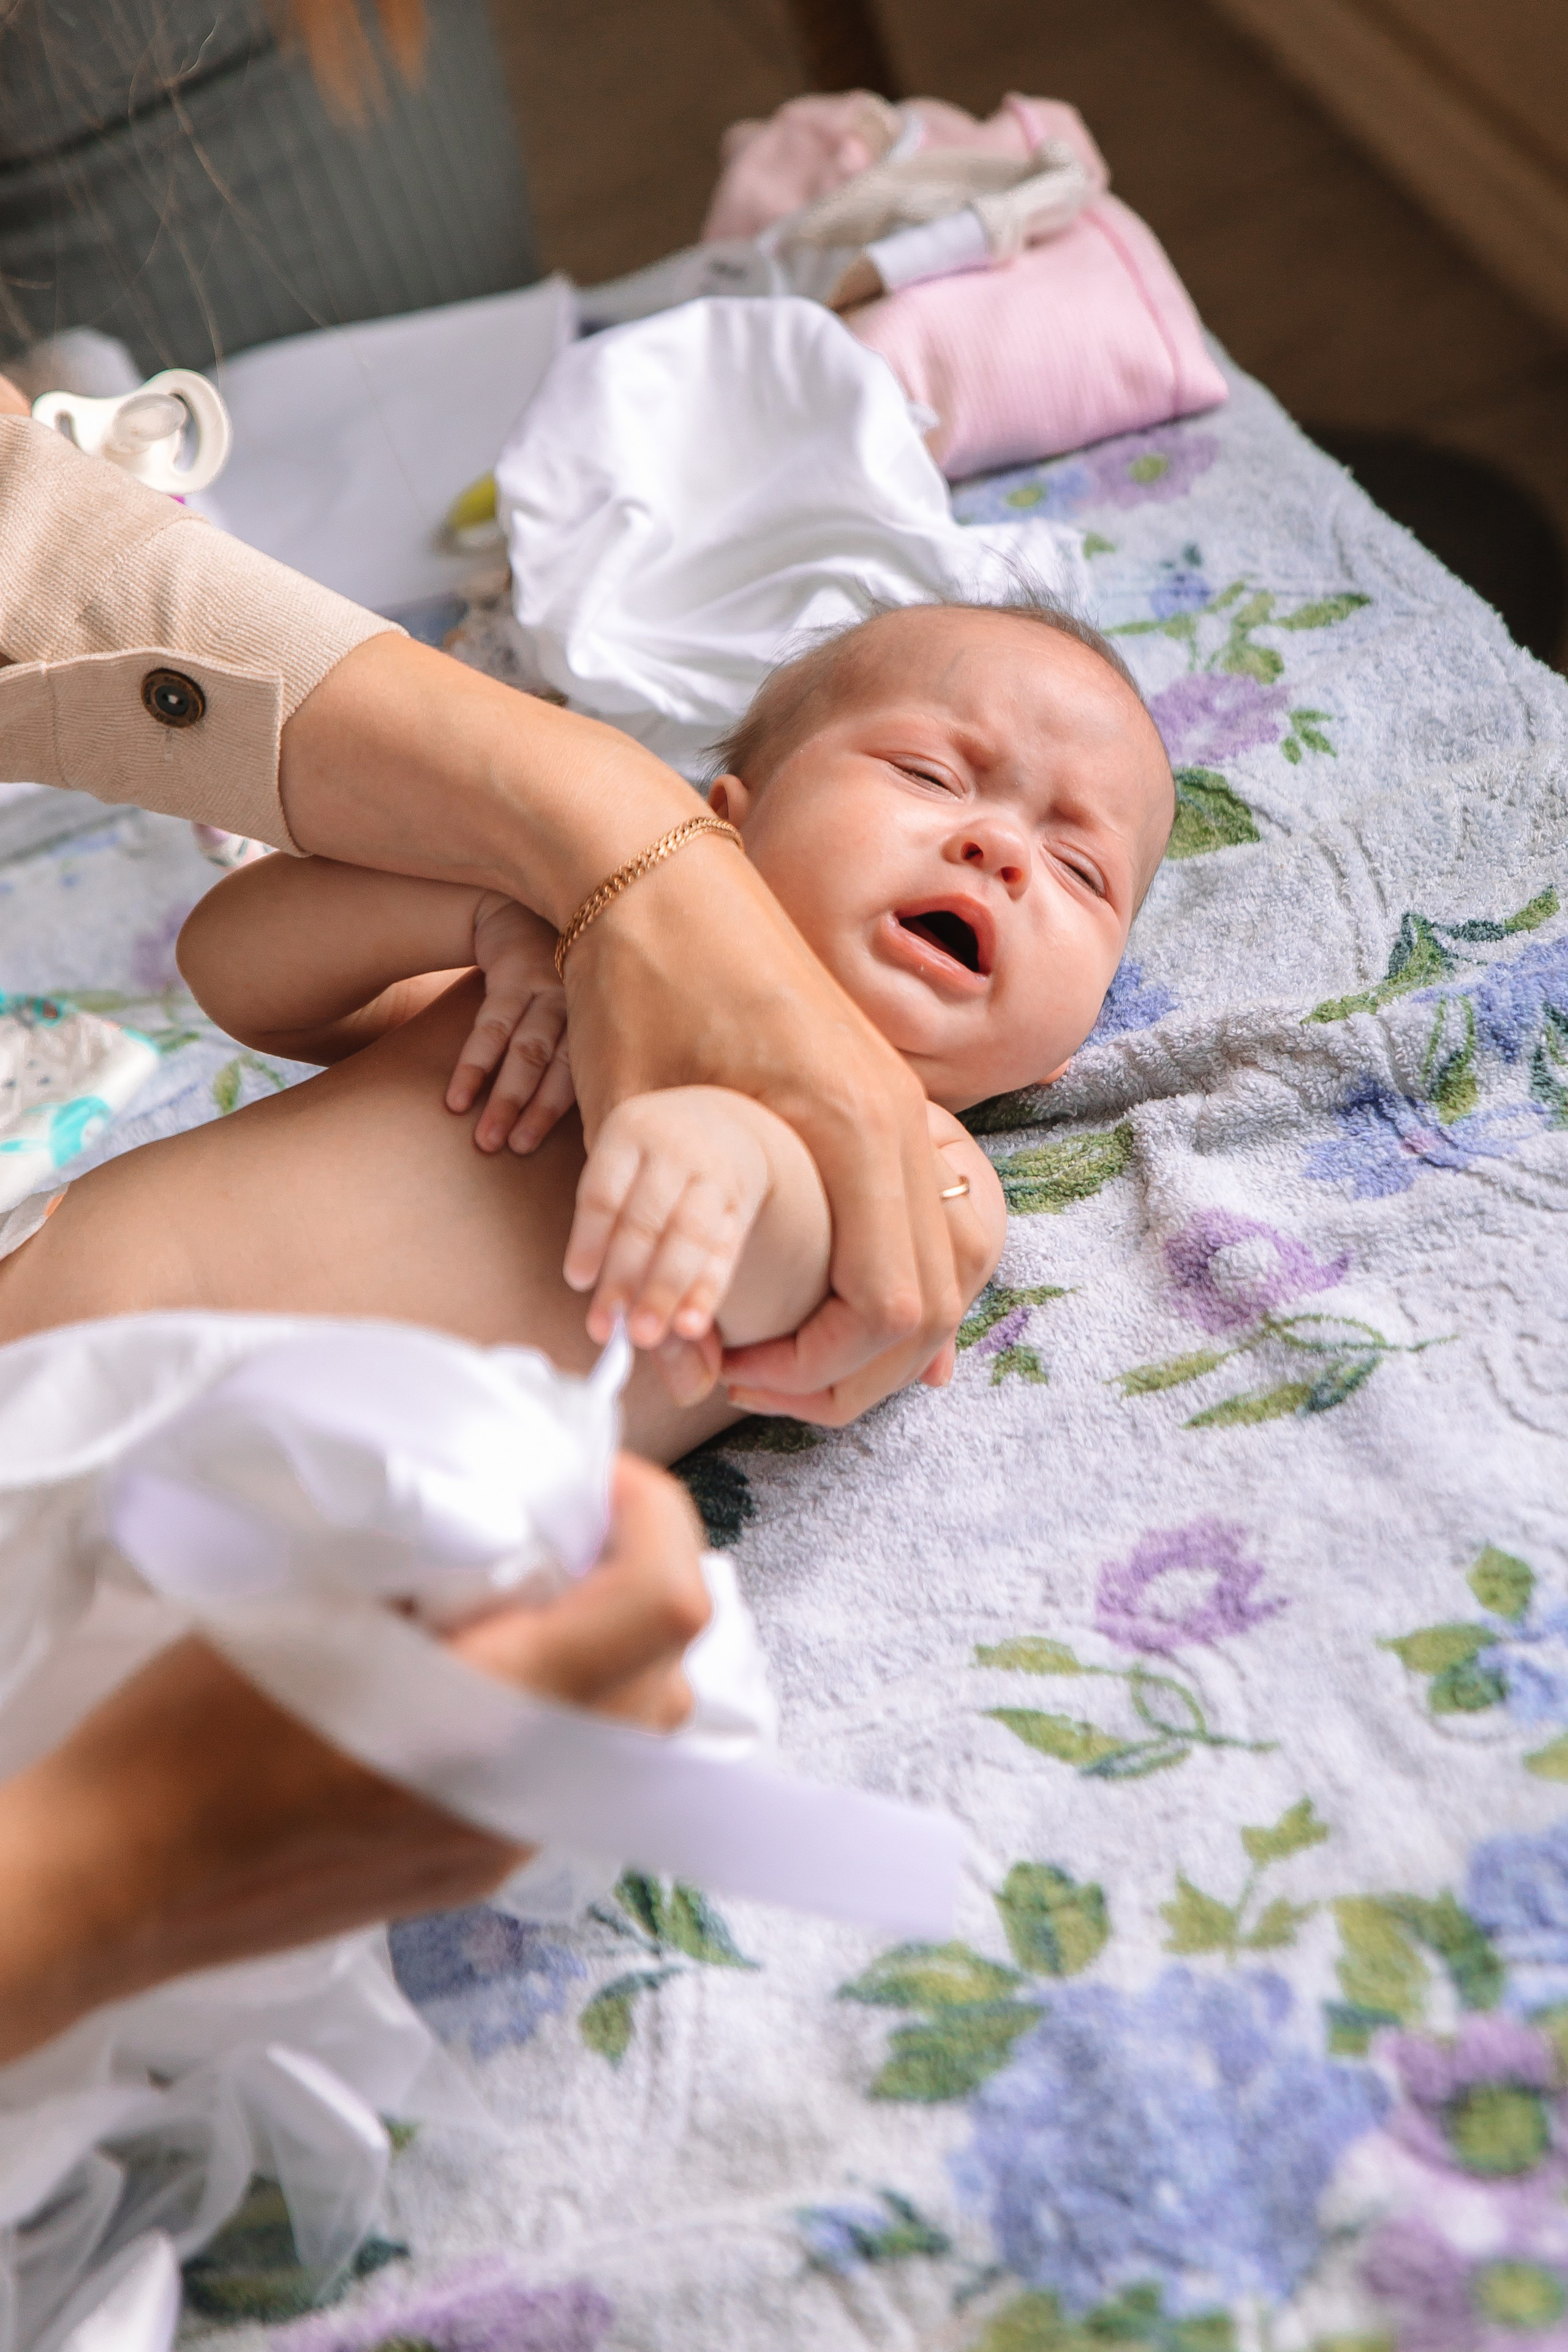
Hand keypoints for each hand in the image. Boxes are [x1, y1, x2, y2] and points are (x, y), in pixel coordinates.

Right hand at [0, 1455, 708, 2064]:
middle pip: (671, 1674)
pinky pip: (574, 1772)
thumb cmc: (184, 1735)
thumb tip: (521, 1500)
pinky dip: (568, 1701)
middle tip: (565, 1519)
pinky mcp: (475, 1867)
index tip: (595, 1472)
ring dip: (610, 1644)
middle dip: (640, 1576)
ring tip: (528, 1584)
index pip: (664, 1606)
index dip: (654, 1513)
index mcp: (493, 1719)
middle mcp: (526, 1798)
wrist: (113, 1879)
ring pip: (632, 1732)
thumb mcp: (311, 1597)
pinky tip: (482, 1660)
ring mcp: (507, 1846)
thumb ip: (436, 1549)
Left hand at [279, 644, 962, 1417]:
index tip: (728, 1371)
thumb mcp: (633, 1131)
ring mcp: (902, 1103)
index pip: (887, 1306)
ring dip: (874, 1330)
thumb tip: (668, 1364)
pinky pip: (920, 1215)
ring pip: (938, 1262)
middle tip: (756, 1384)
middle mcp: (901, 1117)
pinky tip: (838, 1312)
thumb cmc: (631, 985)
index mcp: (853, 1126)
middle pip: (932, 1302)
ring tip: (785, 1354)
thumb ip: (658, 1252)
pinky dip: (889, 1276)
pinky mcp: (881, 1093)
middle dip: (852, 1370)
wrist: (649, 866)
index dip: (815, 1370)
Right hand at [445, 894, 573, 1153]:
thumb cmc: (561, 978)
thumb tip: (597, 1127)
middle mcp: (581, 1003)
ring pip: (524, 1049)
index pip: (586, 1074)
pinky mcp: (513, 972)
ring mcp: (548, 986)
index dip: (566, 1115)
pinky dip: (473, 1064)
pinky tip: (457, 1098)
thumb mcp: (584, 1004)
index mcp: (603, 1019)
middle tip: (511, 1152)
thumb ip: (586, 1052)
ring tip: (483, 1139)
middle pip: (556, 1065)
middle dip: (532, 1112)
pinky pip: (490, 1024)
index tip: (549, 1152)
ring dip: (502, 1097)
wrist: (523, 910)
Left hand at [564, 1087, 771, 1352]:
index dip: (591, 1237)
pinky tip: (689, 1326)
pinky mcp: (740, 1202)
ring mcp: (714, 1174)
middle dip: (627, 1275)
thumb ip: (606, 1229)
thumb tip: (589, 1301)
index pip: (605, 1190)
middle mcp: (674, 1147)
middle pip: (647, 1218)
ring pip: (689, 1236)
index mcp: (629, 1132)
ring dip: (666, 1290)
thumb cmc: (648, 1165)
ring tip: (645, 1335)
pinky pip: (725, 1250)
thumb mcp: (622, 1170)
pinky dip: (706, 1291)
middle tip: (609, 1328)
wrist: (723, 1126)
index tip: (578, 1281)